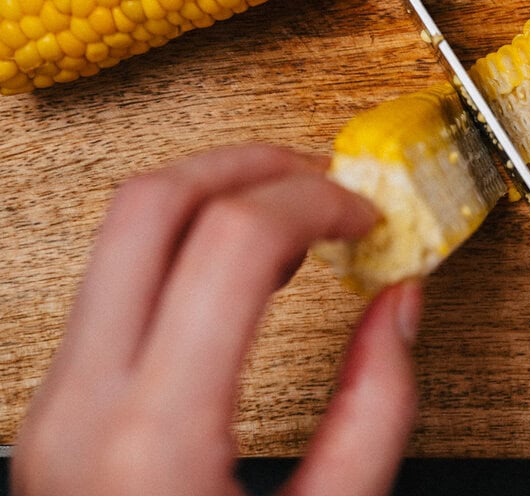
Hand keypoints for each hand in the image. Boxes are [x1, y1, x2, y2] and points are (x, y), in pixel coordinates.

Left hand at [12, 145, 421, 495]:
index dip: (315, 203)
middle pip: (150, 204)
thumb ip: (375, 415)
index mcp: (155, 437)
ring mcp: (56, 402)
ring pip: (120, 231)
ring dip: (214, 197)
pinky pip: (114, 282)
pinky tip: (245, 270)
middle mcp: (83, 403)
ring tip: (294, 215)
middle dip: (250, 164)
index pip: (229, 241)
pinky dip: (184, 247)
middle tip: (323, 178)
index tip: (364, 216)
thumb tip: (401, 309)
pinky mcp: (57, 408)